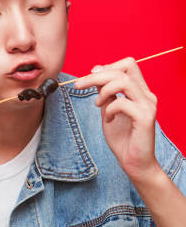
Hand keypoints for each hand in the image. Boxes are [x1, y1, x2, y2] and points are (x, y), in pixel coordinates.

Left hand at [74, 57, 160, 181]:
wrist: (134, 162)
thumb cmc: (122, 138)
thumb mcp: (108, 110)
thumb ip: (105, 94)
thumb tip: (96, 74)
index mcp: (140, 91)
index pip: (128, 65)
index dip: (107, 67)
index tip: (90, 76)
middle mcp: (147, 95)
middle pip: (123, 70)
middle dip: (95, 76)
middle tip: (78, 85)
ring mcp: (148, 105)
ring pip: (123, 82)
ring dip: (103, 90)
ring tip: (96, 104)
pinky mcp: (145, 118)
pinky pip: (122, 103)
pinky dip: (109, 108)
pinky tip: (108, 119)